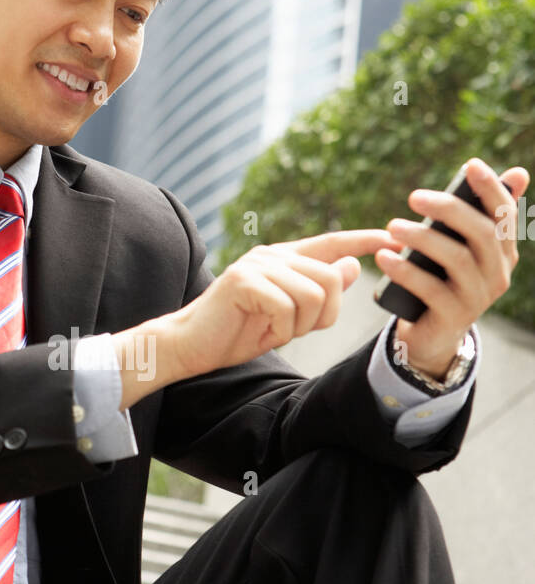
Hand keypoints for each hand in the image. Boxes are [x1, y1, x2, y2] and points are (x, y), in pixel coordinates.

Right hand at [171, 228, 397, 378]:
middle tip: (299, 330)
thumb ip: (318, 291)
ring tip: (277, 330)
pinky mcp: (244, 281)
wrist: (190, 345)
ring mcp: (257, 265)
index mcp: (283, 259)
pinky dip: (281, 330)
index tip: (392, 238)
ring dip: (302, 325)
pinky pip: (287, 307)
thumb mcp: (288, 315)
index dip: (363, 240)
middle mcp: (272, 255)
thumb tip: (354, 266)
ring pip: (314, 294)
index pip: (332, 242)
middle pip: (332, 277)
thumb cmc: (237, 332)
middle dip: (325, 314)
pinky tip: (263, 332)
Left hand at [378, 159, 529, 378]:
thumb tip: (520, 173)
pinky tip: (385, 257)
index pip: (504, 213)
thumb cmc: (443, 278)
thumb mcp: (460, 245)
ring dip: (422, 239)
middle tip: (414, 197)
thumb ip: (477, 213)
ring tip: (393, 226)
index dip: (491, 188)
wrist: (432, 333)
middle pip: (482, 233)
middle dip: (449, 210)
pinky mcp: (454, 316)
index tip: (471, 165)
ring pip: (457, 260)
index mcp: (503, 251)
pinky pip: (431, 290)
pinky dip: (406, 271)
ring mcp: (478, 297)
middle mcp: (497, 273)